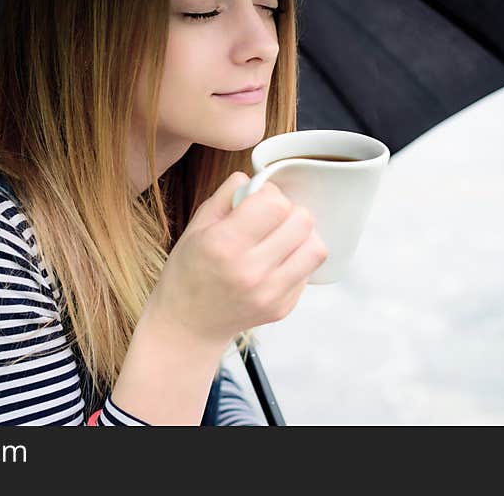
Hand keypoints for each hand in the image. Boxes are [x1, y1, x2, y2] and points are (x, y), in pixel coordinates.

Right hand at [149, 171, 328, 344]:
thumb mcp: (196, 226)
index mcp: (224, 244)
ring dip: (300, 236)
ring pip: (315, 246)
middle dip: (287, 212)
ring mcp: (270, 293)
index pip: (275, 203)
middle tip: (270, 220)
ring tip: (279, 239)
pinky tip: (275, 263)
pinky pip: (308, 271)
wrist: (188, 325)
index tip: (257, 201)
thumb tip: (257, 179)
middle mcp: (251, 271)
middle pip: (302, 221)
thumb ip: (228, 196)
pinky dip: (296, 260)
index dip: (269, 194)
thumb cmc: (188, 273)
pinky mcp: (283, 307)